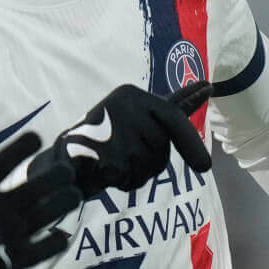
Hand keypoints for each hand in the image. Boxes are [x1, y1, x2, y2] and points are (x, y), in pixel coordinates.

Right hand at [45, 82, 212, 196]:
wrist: (57, 164)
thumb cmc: (95, 145)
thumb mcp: (127, 120)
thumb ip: (158, 117)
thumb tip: (201, 94)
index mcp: (129, 95)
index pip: (170, 106)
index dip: (192, 99)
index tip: (211, 87)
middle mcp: (126, 108)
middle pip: (165, 139)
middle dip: (177, 153)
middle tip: (199, 166)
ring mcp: (120, 131)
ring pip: (154, 162)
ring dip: (141, 171)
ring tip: (115, 163)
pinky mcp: (111, 156)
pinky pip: (135, 177)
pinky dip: (125, 182)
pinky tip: (106, 173)